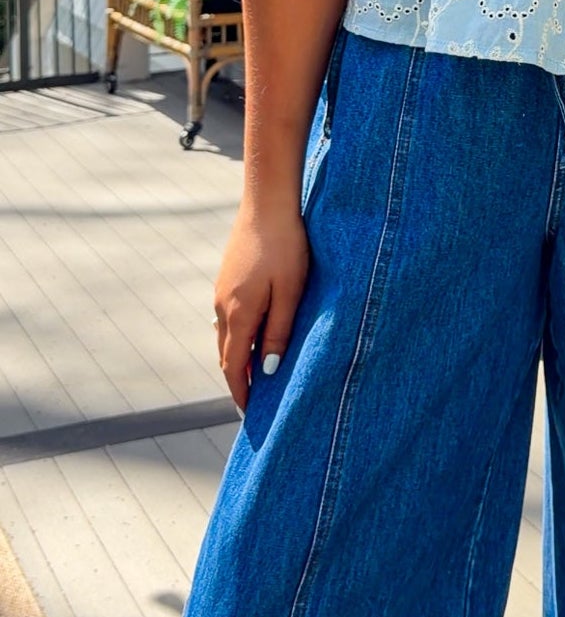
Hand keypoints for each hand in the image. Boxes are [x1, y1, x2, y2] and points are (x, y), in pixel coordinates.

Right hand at [213, 199, 309, 410]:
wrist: (268, 201)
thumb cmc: (287, 245)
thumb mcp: (290, 292)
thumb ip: (278, 331)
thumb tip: (265, 370)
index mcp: (238, 313)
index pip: (233, 366)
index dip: (240, 392)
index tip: (249, 415)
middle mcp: (223, 305)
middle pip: (226, 354)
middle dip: (238, 380)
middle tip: (253, 402)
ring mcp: (222, 289)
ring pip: (226, 334)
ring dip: (237, 357)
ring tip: (254, 375)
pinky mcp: (228, 276)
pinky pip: (229, 316)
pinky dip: (238, 335)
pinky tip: (252, 334)